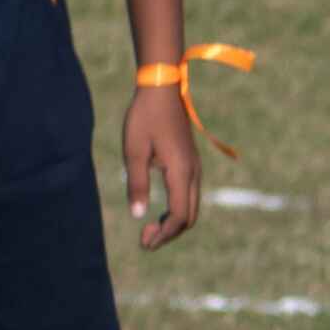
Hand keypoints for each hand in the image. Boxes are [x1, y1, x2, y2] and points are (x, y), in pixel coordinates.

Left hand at [122, 81, 204, 247]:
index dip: (162, 235)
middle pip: (189, 217)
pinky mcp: (191, 163)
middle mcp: (193, 173)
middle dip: (169, 234)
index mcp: (181, 172)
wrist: (163, 88)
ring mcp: (195, 168)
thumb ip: (137, 184)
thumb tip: (138, 216)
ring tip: (149, 227)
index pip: (178, 216)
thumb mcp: (134, 151)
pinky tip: (158, 209)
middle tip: (144, 238)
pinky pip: (190, 195)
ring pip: (192, 207)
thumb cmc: (145, 117)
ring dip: (173, 223)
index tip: (143, 241)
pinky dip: (177, 210)